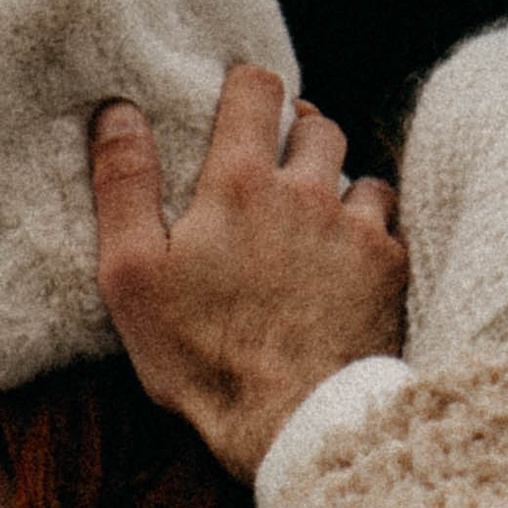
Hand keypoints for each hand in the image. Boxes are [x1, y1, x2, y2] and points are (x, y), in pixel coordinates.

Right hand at [90, 66, 407, 481]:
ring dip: (337, 185)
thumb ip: (124, 185)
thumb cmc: (202, 355)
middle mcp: (307, 190)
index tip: (236, 104)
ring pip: (358, 173)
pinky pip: (387, 225)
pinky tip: (347, 262)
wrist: (295, 420)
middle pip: (317, 125)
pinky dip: (370, 232)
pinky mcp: (389, 270)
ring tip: (313, 220)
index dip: (247, 87)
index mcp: (239, 182)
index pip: (257, 88)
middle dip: (296, 136)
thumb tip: (117, 111)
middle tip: (274, 169)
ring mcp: (356, 228)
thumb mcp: (133, 275)